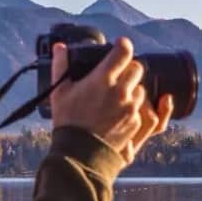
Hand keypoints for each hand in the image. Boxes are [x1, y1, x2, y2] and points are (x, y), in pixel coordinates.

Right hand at [50, 38, 166, 159]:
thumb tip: (60, 47)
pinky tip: (121, 112)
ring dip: (133, 89)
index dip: (123, 46)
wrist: (80, 154)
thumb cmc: (68, 122)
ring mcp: (131, 109)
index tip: (120, 46)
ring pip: (142, 89)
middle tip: (118, 74)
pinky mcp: (136, 124)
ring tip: (118, 96)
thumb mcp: (59, 92)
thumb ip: (61, 65)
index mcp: (103, 79)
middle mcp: (121, 92)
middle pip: (137, 68)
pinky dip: (134, 109)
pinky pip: (142, 110)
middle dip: (129, 68)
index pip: (124, 52)